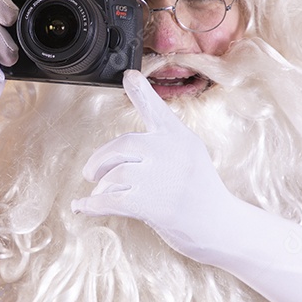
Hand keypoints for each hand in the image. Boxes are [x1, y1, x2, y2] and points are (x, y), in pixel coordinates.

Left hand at [71, 70, 229, 256]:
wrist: (220, 225)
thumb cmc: (202, 193)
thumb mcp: (191, 156)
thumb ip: (164, 145)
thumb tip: (123, 150)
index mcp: (179, 137)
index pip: (156, 109)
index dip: (140, 91)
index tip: (128, 76)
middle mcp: (169, 152)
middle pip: (121, 146)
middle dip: (100, 160)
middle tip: (91, 172)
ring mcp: (159, 177)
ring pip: (113, 175)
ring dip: (100, 187)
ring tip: (100, 194)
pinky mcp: (150, 203)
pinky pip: (109, 200)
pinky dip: (90, 205)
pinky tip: (81, 207)